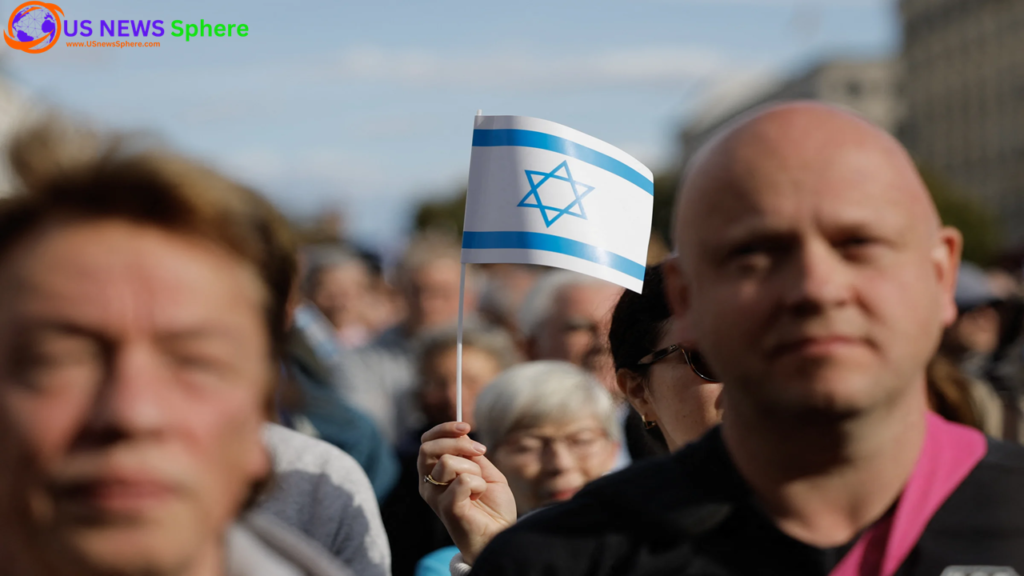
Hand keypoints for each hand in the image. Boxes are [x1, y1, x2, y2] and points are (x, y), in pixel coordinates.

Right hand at [418, 422, 516, 563]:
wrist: (500, 534)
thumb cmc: (492, 506)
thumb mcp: (484, 471)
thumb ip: (471, 454)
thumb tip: (463, 431)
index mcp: (434, 473)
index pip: (427, 442)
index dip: (444, 429)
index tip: (466, 426)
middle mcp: (428, 484)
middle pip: (427, 448)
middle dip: (457, 442)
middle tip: (480, 451)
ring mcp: (435, 497)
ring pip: (448, 462)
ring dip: (473, 468)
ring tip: (480, 485)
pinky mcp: (447, 508)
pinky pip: (463, 480)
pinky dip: (478, 484)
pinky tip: (479, 496)